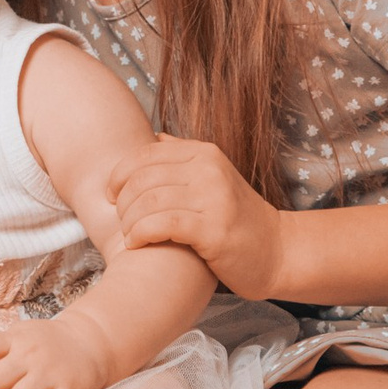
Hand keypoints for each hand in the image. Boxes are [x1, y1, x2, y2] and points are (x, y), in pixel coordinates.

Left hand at [106, 133, 286, 299]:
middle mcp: (208, 170)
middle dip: (121, 202)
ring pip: (148, 202)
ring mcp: (213, 199)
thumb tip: (155, 137)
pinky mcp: (214, 230)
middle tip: (121, 221)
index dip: (119, 173)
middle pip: (142, 178)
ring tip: (129, 235)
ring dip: (129, 222)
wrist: (277, 252)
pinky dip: (140, 234)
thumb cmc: (237, 218)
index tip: (110, 194)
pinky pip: (163, 224)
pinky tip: (135, 244)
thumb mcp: (213, 177)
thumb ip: (184, 156)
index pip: (146, 153)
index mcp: (204, 153)